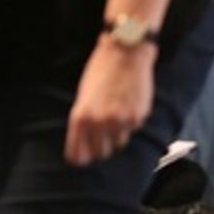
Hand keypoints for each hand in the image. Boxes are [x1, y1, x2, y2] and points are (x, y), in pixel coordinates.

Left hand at [64, 38, 155, 165]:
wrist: (125, 53)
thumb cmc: (101, 70)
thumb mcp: (84, 94)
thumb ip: (84, 119)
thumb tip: (84, 141)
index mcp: (81, 116)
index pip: (77, 151)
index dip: (78, 157)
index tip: (80, 160)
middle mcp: (99, 122)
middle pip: (99, 152)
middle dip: (99, 147)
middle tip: (100, 138)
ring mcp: (119, 122)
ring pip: (117, 143)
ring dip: (115, 135)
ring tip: (114, 114)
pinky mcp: (137, 119)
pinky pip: (131, 130)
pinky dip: (129, 123)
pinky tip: (127, 105)